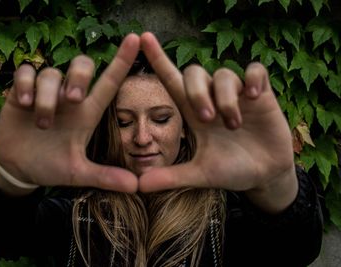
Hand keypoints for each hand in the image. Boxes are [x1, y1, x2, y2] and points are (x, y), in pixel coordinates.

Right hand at [0, 34, 139, 192]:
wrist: (19, 168)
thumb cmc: (51, 166)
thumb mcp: (78, 173)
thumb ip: (105, 176)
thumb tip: (136, 186)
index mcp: (87, 113)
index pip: (108, 82)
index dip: (122, 60)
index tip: (135, 39)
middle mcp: (69, 98)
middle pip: (82, 64)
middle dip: (78, 76)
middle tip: (72, 100)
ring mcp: (46, 92)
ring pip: (52, 73)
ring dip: (47, 96)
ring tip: (42, 122)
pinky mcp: (21, 91)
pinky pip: (26, 71)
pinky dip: (25, 85)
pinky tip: (24, 104)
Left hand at [139, 32, 297, 211]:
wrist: (264, 175)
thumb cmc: (231, 170)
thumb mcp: (200, 174)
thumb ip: (171, 176)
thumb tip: (138, 186)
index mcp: (194, 114)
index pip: (172, 81)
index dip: (158, 60)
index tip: (144, 40)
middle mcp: (212, 99)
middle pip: (194, 72)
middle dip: (198, 93)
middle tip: (208, 120)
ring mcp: (237, 95)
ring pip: (223, 74)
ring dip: (225, 99)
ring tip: (234, 125)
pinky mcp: (261, 94)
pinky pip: (255, 70)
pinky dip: (252, 80)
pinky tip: (254, 98)